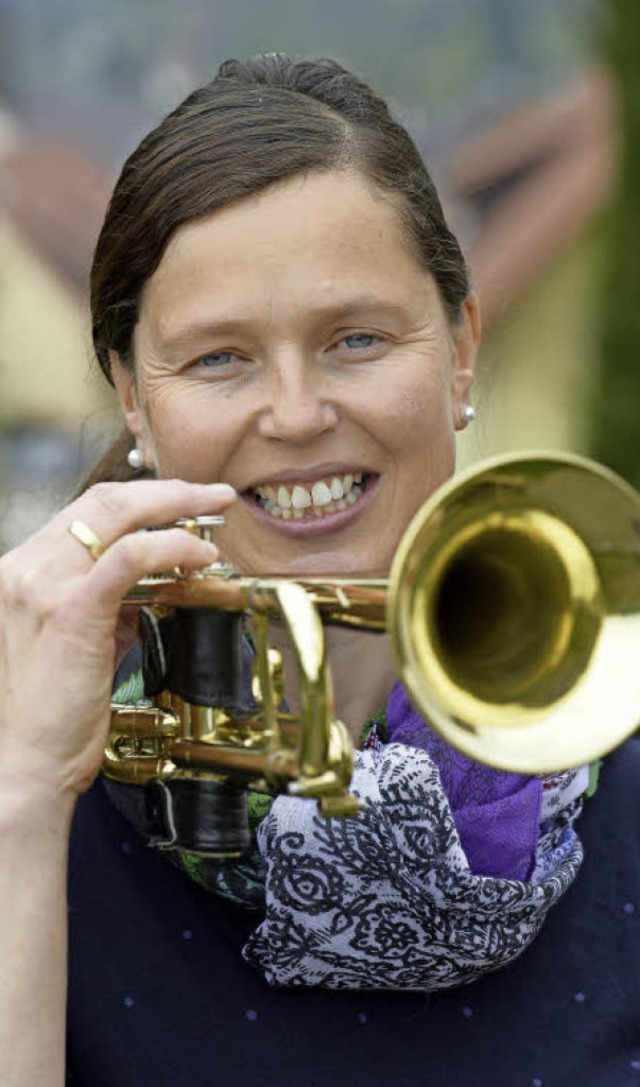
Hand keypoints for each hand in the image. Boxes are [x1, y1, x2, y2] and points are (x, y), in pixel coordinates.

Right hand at [0, 479, 235, 805]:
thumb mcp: (75, 646)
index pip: (85, 512)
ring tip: (214, 517)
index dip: (140, 499)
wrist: (23, 766)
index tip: (182, 500)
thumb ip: (106, 610)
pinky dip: (172, 546)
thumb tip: (151, 590)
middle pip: (101, 501)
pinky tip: (200, 556)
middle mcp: (23, 570)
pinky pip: (129, 557)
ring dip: (177, 509)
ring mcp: (42, 587)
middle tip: (213, 494)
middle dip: (167, 490)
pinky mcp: (70, 612)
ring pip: (116, 516)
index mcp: (19, 573)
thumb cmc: (49, 716)